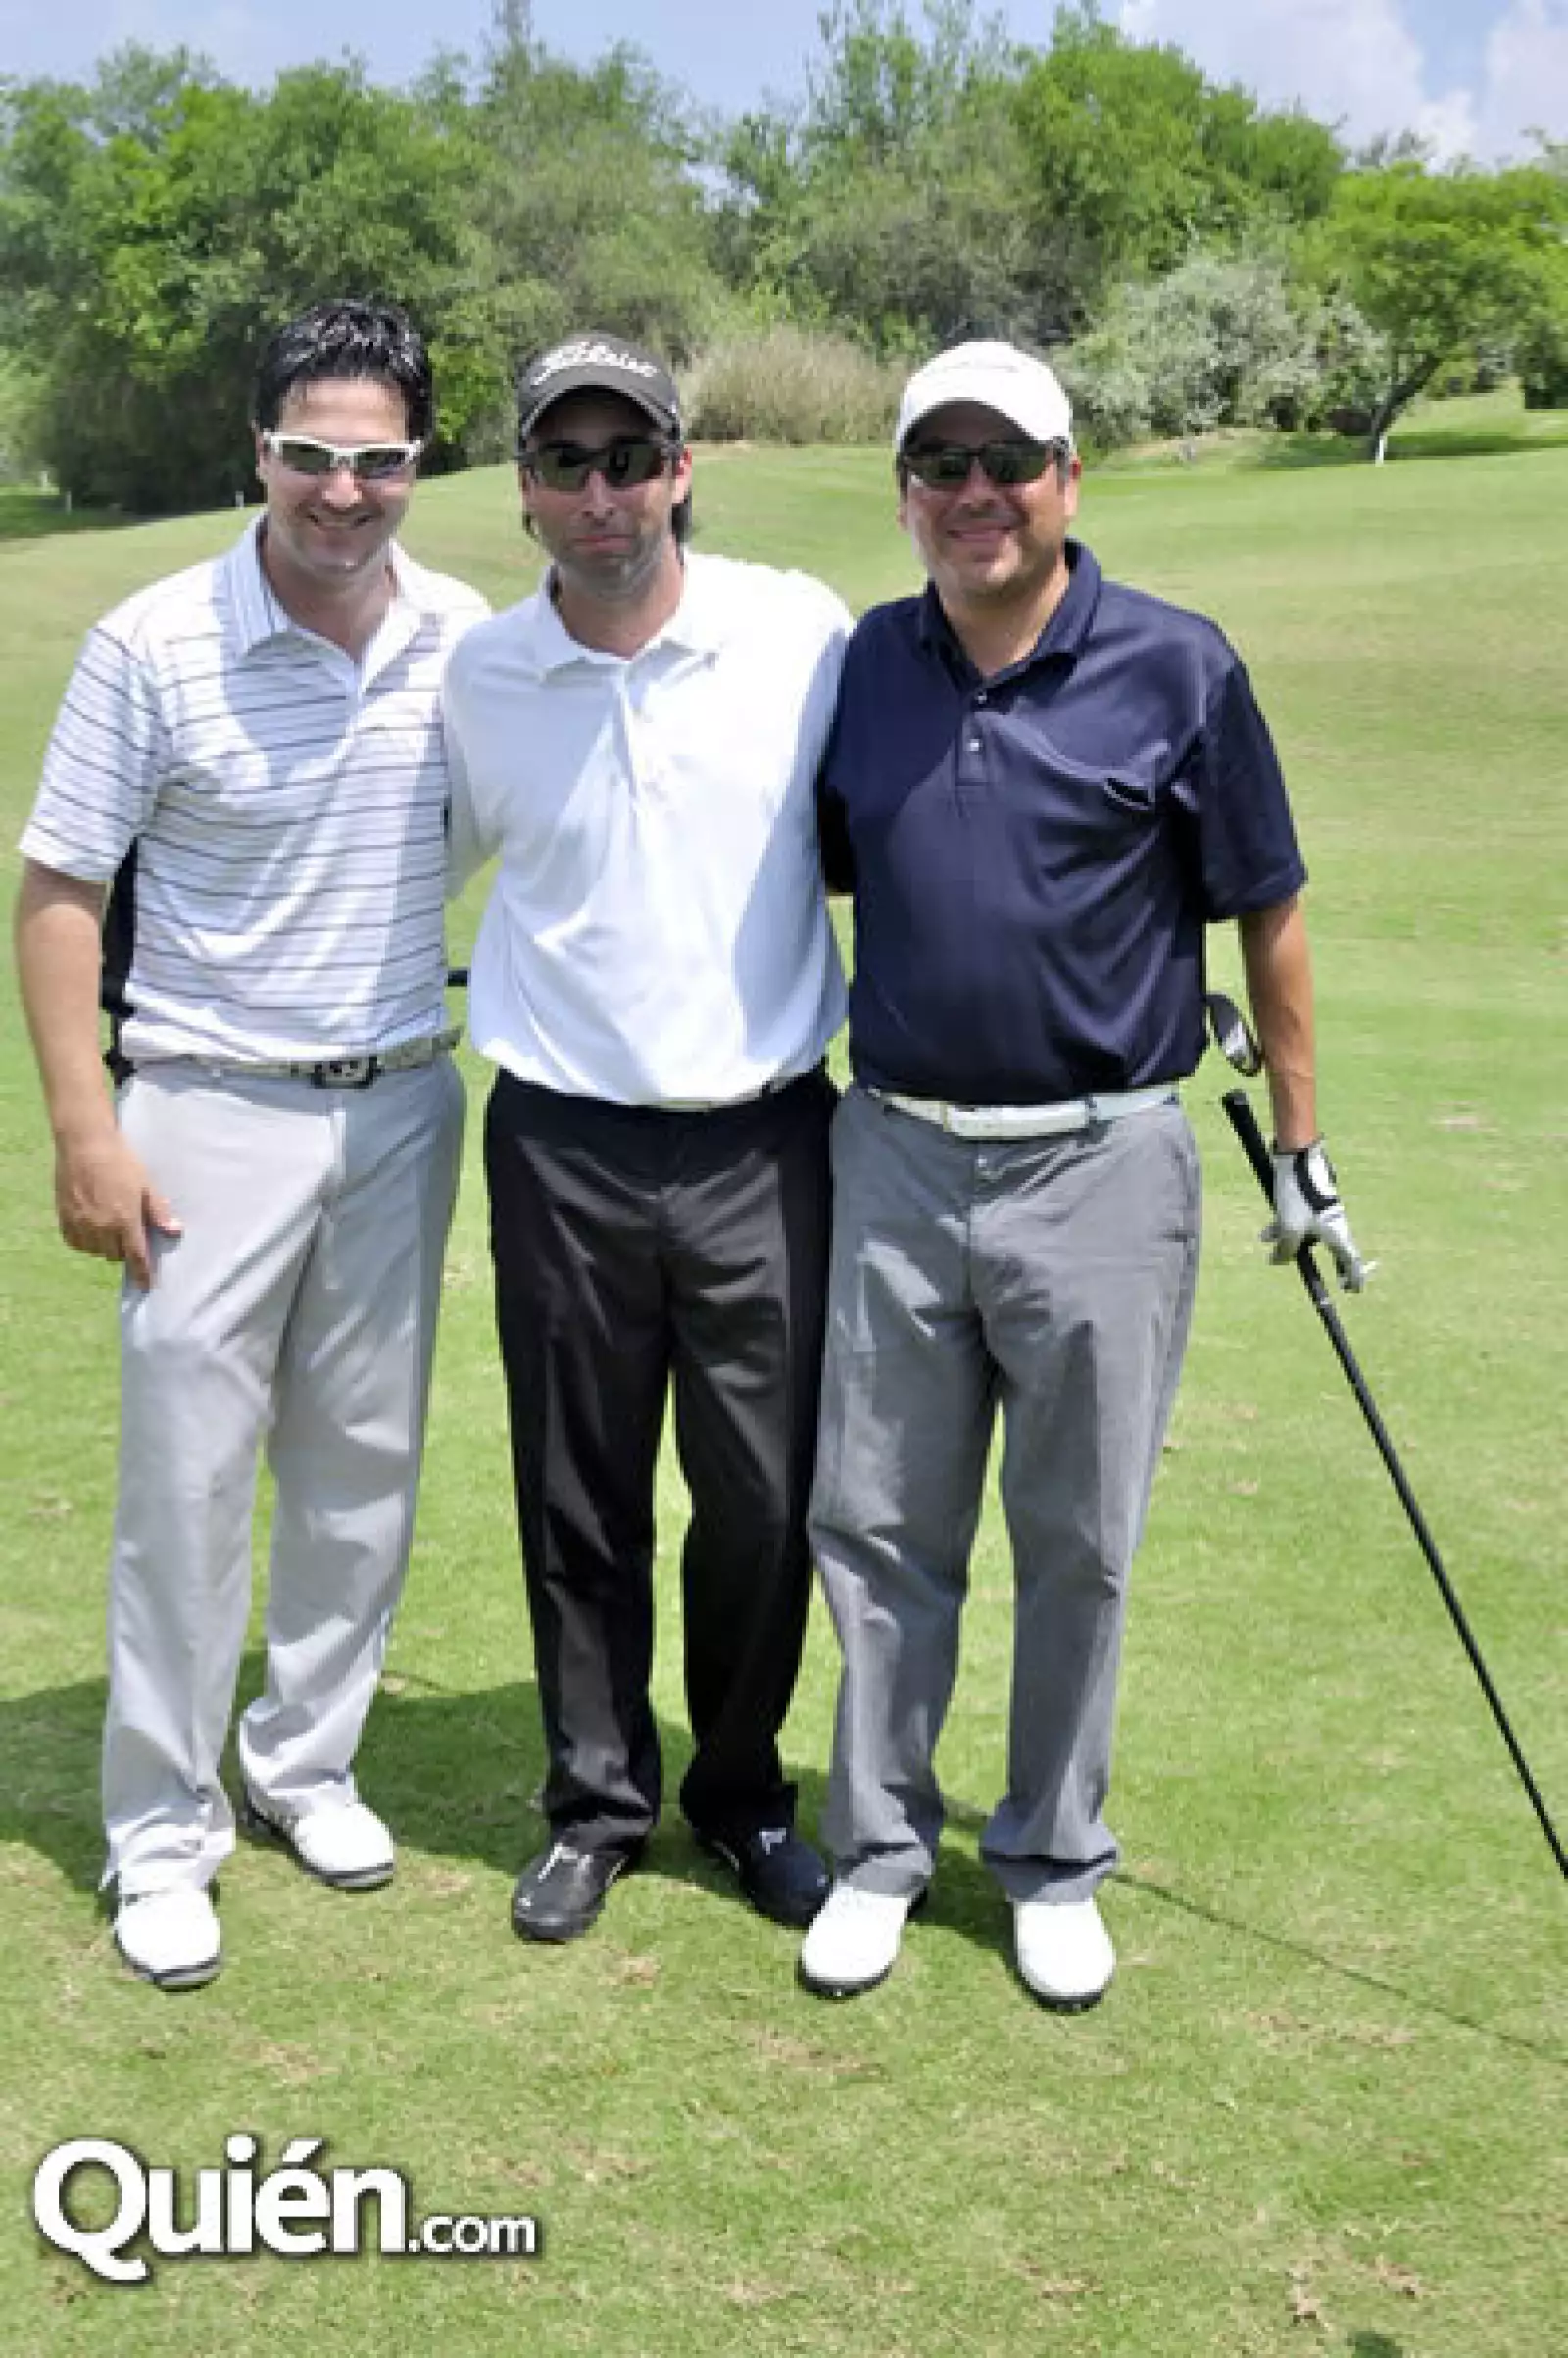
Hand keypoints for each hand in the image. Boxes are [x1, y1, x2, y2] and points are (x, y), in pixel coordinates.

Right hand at [54, 1130, 181, 1289]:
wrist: (84, 1143)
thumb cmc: (121, 1161)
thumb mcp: (145, 1184)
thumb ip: (158, 1211)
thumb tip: (174, 1231)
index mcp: (124, 1220)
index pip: (136, 1257)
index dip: (143, 1274)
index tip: (147, 1286)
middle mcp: (101, 1227)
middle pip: (116, 1255)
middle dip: (125, 1250)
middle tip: (129, 1233)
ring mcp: (80, 1224)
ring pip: (96, 1251)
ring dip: (105, 1246)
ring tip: (110, 1227)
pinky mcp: (64, 1218)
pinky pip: (76, 1243)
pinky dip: (86, 1241)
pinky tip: (92, 1227)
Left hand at [1263, 1138, 1369, 1290]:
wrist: (1298, 1155)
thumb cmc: (1298, 1194)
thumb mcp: (1289, 1228)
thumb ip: (1285, 1250)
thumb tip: (1277, 1260)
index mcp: (1337, 1232)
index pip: (1351, 1260)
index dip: (1353, 1277)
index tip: (1353, 1289)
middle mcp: (1334, 1221)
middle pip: (1332, 1248)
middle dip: (1324, 1261)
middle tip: (1327, 1275)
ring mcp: (1322, 1208)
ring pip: (1308, 1231)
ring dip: (1290, 1239)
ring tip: (1270, 1240)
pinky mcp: (1310, 1197)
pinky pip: (1298, 1218)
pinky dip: (1284, 1225)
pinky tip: (1266, 1230)